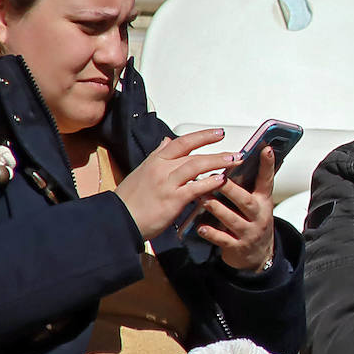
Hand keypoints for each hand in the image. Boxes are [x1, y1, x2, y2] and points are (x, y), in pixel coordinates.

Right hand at [114, 129, 236, 240]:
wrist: (119, 220)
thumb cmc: (130, 200)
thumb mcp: (141, 172)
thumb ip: (157, 156)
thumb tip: (167, 141)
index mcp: (154, 161)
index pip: (181, 142)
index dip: (201, 136)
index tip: (217, 133)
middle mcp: (161, 168)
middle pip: (192, 152)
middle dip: (215, 148)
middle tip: (234, 148)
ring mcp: (167, 183)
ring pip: (195, 166)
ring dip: (217, 162)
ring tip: (234, 160)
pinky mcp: (172, 200)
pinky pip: (194, 188)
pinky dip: (209, 182)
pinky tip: (222, 180)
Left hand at [196, 145, 277, 272]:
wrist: (258, 255)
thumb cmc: (251, 222)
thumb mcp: (255, 203)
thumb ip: (245, 183)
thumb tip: (232, 158)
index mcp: (262, 201)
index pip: (266, 180)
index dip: (267, 165)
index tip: (265, 149)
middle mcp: (258, 216)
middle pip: (245, 201)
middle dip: (230, 189)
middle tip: (215, 176)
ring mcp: (249, 233)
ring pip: (232, 219)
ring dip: (217, 208)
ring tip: (202, 198)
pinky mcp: (238, 247)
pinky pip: (223, 239)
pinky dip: (211, 233)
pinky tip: (201, 227)